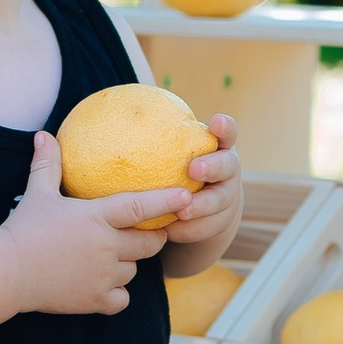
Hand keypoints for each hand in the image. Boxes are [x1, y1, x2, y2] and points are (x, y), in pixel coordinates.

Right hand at [0, 133, 192, 318]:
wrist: (5, 273)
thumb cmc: (22, 229)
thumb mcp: (36, 193)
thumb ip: (47, 164)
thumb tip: (42, 134)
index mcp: (96, 217)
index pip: (141, 207)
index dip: (167, 201)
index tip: (187, 196)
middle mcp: (106, 246)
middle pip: (149, 243)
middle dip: (153, 238)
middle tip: (146, 233)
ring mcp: (103, 275)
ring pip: (134, 270)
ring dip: (128, 265)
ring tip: (109, 258)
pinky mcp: (96, 300)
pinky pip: (122, 299)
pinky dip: (116, 294)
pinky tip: (102, 286)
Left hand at [162, 115, 242, 261]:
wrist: (203, 207)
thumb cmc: (177, 168)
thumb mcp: (173, 151)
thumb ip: (156, 134)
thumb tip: (115, 112)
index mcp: (217, 146)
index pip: (227, 131)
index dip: (224, 126)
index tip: (215, 121)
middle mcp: (227, 170)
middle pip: (227, 166)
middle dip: (212, 166)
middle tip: (193, 170)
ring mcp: (227, 197)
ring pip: (219, 202)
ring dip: (201, 206)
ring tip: (181, 212)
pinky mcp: (221, 223)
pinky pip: (206, 227)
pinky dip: (188, 229)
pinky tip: (168, 231)